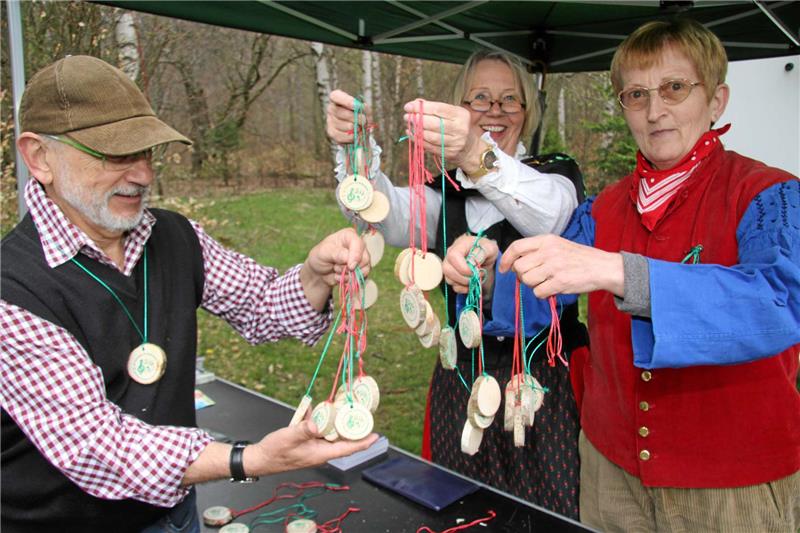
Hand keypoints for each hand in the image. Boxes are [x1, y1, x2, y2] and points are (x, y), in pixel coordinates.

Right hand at [246, 420, 378, 475]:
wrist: (260, 458)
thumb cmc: (275, 452)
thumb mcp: (289, 438)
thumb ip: (303, 430)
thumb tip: (316, 424)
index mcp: (321, 453)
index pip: (348, 449)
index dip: (363, 443)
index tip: (376, 436)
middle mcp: (321, 451)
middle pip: (342, 439)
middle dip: (352, 427)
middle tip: (362, 413)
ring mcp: (314, 446)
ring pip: (331, 432)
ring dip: (335, 421)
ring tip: (343, 407)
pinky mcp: (307, 441)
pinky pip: (318, 429)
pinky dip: (319, 419)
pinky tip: (315, 408)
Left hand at [304, 227, 370, 285]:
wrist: (319, 272)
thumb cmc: (320, 257)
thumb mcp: (323, 252)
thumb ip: (336, 253)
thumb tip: (348, 258)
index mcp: (349, 235)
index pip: (358, 243)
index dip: (356, 255)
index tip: (350, 266)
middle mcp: (357, 245)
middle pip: (365, 258)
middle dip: (350, 268)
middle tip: (336, 268)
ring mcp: (360, 258)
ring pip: (365, 269)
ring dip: (349, 275)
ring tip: (337, 272)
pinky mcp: (361, 269)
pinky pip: (362, 277)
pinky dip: (350, 280)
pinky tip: (341, 277)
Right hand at [326, 89, 372, 145]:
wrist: (359, 132)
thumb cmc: (361, 117)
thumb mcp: (365, 111)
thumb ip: (365, 109)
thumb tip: (363, 107)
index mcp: (337, 98)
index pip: (335, 96)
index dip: (346, 101)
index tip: (357, 106)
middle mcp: (331, 108)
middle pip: (339, 112)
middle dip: (354, 117)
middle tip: (364, 122)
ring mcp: (330, 121)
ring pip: (340, 124)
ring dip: (354, 128)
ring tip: (361, 129)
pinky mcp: (331, 133)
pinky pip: (341, 136)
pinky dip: (351, 137)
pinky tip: (356, 135)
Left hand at [402, 99, 482, 171]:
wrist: (470, 149)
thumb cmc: (456, 127)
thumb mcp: (451, 114)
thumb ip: (434, 108)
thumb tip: (415, 103)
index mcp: (461, 115)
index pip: (439, 109)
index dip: (422, 107)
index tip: (408, 106)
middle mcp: (460, 129)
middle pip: (435, 124)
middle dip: (417, 119)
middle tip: (407, 116)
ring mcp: (455, 143)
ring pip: (431, 137)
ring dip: (416, 131)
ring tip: (409, 125)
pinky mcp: (449, 153)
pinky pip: (430, 147)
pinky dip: (418, 141)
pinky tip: (412, 134)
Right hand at [442, 234, 498, 293]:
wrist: (487, 257)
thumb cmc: (487, 250)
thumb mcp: (490, 248)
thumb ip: (482, 253)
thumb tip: (473, 261)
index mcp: (460, 244)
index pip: (453, 256)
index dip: (462, 267)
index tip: (475, 271)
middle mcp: (451, 254)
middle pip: (447, 269)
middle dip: (463, 278)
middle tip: (476, 276)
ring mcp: (450, 266)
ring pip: (449, 279)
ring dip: (465, 283)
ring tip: (476, 278)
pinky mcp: (452, 276)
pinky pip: (454, 286)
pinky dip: (464, 288)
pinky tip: (472, 283)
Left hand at [498, 234, 623, 297]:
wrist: (602, 267)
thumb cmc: (578, 258)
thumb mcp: (557, 245)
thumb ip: (537, 251)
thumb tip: (514, 264)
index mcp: (546, 240)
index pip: (516, 247)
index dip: (506, 259)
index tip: (504, 269)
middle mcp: (548, 251)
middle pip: (519, 267)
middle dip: (522, 276)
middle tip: (535, 277)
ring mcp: (554, 266)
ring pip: (527, 280)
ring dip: (534, 285)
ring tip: (547, 281)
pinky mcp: (560, 282)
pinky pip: (538, 292)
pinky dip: (543, 294)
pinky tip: (553, 288)